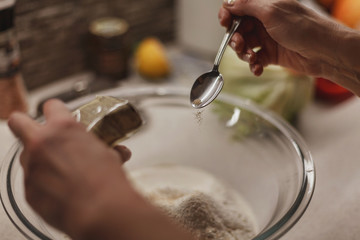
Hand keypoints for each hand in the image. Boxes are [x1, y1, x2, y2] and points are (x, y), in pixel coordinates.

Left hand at [7, 99, 132, 236]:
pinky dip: (43, 183)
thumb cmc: (105, 181)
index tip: (59, 117)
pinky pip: (32, 181)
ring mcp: (32, 166)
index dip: (56, 111)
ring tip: (60, 171)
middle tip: (38, 134)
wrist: (100, 210)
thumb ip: (101, 149)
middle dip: (24, 124)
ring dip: (39, 159)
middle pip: (18, 122)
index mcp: (63, 128)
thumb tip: (116, 152)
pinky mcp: (28, 190)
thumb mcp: (108, 155)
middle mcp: (42, 143)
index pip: (51, 106)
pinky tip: (60, 189)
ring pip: (26, 155)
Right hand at [219, 0, 342, 75]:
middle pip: (238, 29)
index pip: (239, 8)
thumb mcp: (272, 12)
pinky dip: (253, 65)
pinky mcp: (271, 55)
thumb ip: (247, 6)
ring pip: (244, 46)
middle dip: (236, 38)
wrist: (324, 52)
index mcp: (265, 6)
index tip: (224, 22)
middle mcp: (264, 22)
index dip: (228, 14)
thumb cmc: (303, 27)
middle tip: (240, 44)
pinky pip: (255, 60)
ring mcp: (268, 39)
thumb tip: (229, 4)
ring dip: (244, 53)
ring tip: (252, 58)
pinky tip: (258, 68)